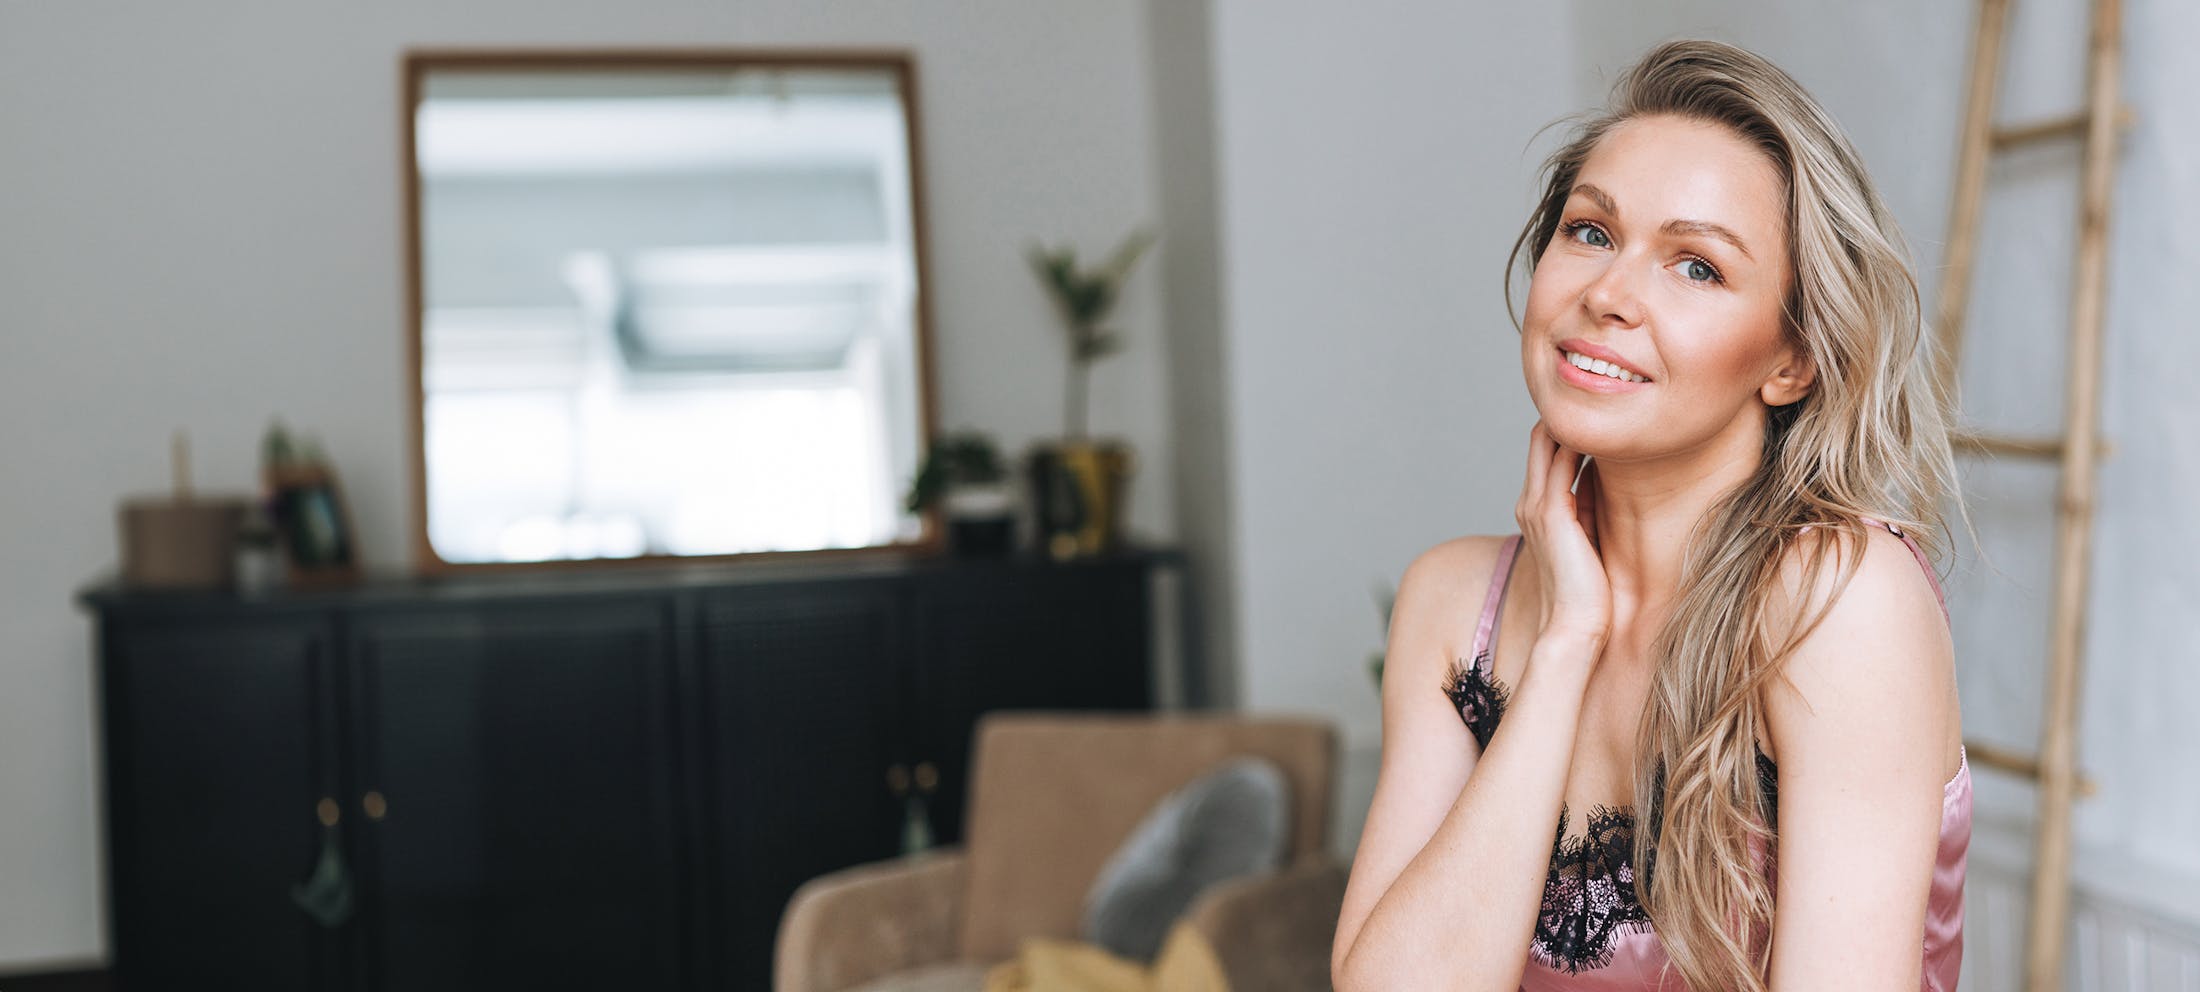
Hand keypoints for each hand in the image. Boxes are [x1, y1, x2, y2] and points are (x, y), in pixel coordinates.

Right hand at [1513, 421, 1612, 652]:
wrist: (1575, 625)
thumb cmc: (1589, 589)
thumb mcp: (1588, 537)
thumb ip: (1589, 507)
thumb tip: (1605, 481)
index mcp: (1537, 509)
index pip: (1546, 452)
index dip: (1567, 429)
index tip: (1598, 412)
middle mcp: (1530, 502)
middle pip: (1542, 439)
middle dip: (1567, 416)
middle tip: (1599, 395)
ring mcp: (1536, 506)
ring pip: (1548, 443)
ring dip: (1573, 422)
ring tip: (1603, 401)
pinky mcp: (1551, 513)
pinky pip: (1562, 463)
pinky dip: (1579, 442)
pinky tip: (1604, 430)